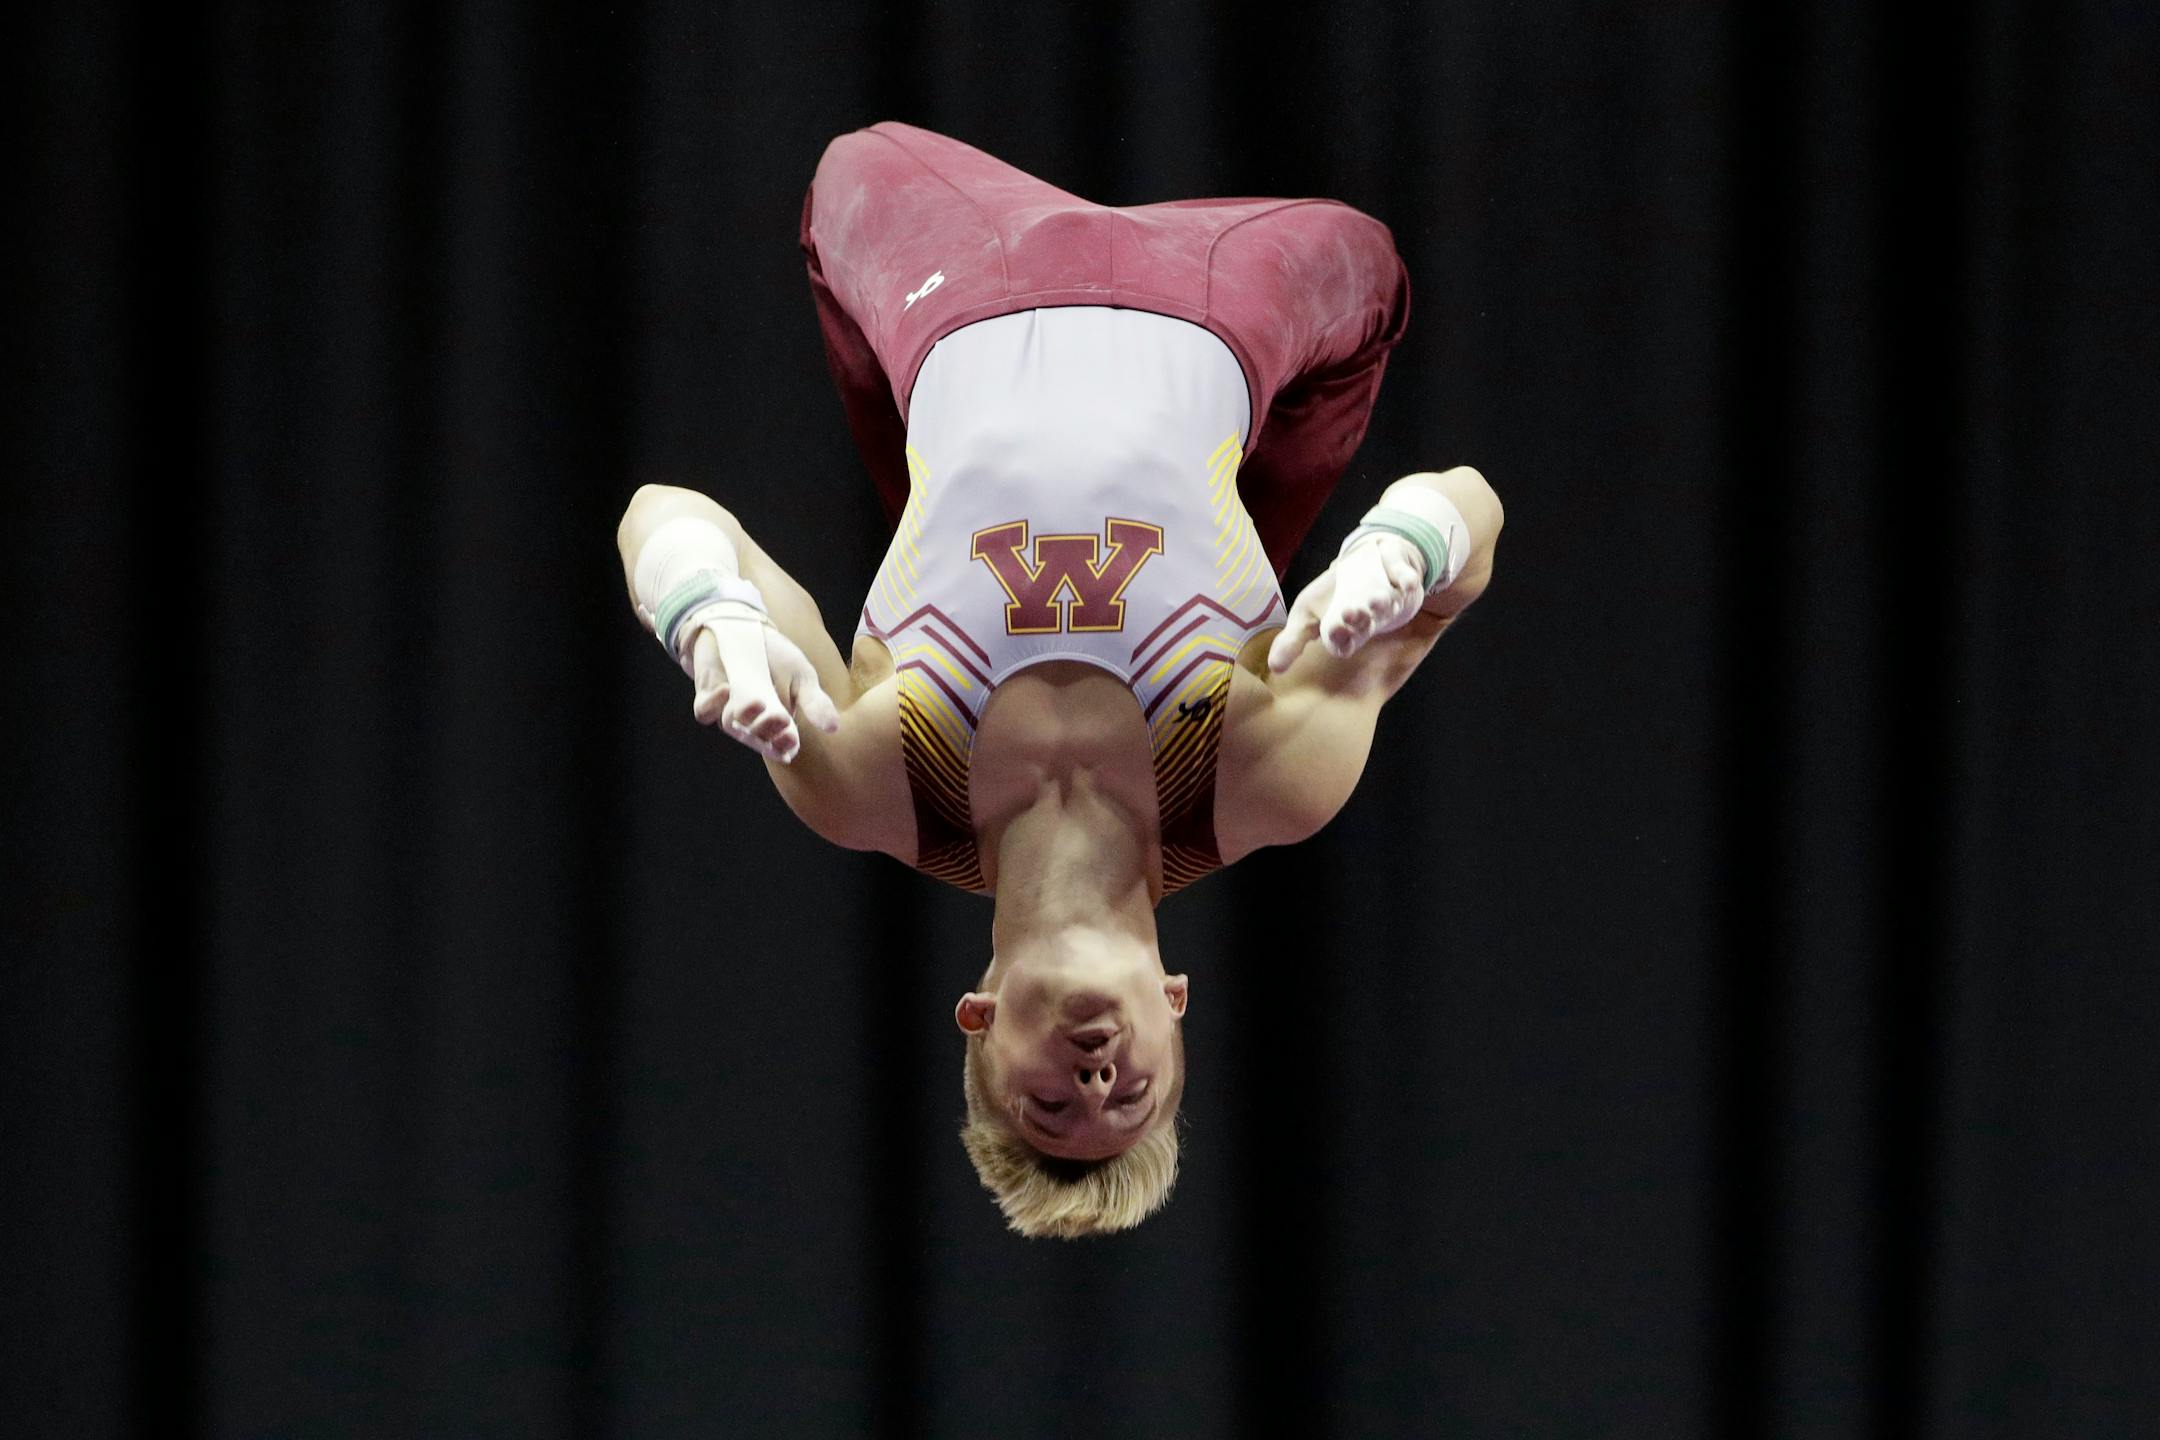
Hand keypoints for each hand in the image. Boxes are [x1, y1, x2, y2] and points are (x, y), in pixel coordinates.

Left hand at [688, 614, 840, 763]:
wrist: (745, 628)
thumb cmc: (776, 658)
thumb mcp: (802, 676)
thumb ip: (814, 702)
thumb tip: (834, 728)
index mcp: (776, 722)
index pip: (779, 744)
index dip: (783, 745)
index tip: (792, 739)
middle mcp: (750, 722)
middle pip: (755, 739)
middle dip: (766, 732)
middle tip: (780, 719)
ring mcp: (727, 710)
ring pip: (730, 726)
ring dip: (744, 717)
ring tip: (758, 702)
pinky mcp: (707, 696)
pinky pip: (704, 711)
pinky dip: (713, 704)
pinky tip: (727, 691)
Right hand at [1266, 534, 1426, 672]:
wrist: (1362, 563)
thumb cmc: (1332, 596)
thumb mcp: (1305, 615)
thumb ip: (1292, 641)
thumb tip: (1274, 669)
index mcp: (1346, 632)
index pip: (1344, 643)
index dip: (1340, 639)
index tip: (1332, 631)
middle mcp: (1370, 621)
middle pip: (1367, 626)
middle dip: (1359, 620)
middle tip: (1350, 612)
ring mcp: (1389, 602)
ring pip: (1387, 607)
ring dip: (1381, 604)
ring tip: (1372, 600)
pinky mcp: (1403, 581)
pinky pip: (1407, 582)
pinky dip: (1407, 580)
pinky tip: (1406, 582)